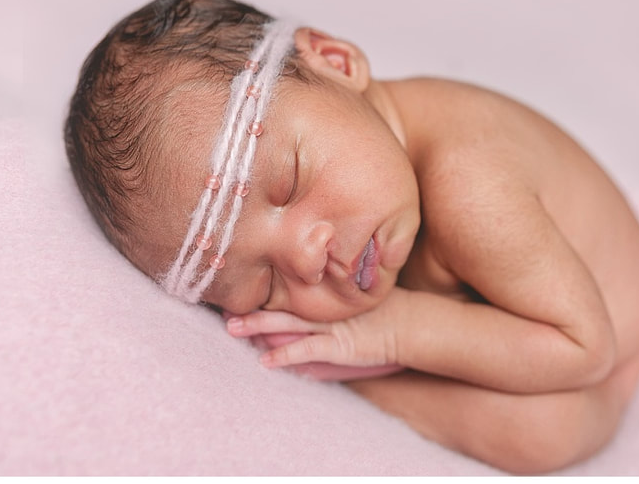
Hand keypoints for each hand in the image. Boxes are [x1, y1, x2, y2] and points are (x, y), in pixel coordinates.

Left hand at [225, 288, 406, 370]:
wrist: (413, 323)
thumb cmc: (391, 309)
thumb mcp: (363, 293)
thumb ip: (342, 288)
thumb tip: (321, 277)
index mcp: (330, 295)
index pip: (292, 290)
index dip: (266, 292)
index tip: (241, 286)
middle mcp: (326, 308)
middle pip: (282, 304)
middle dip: (253, 307)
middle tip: (224, 306)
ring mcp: (331, 327)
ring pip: (287, 324)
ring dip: (258, 326)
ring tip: (232, 327)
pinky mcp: (338, 346)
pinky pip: (306, 350)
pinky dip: (285, 355)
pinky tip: (265, 360)